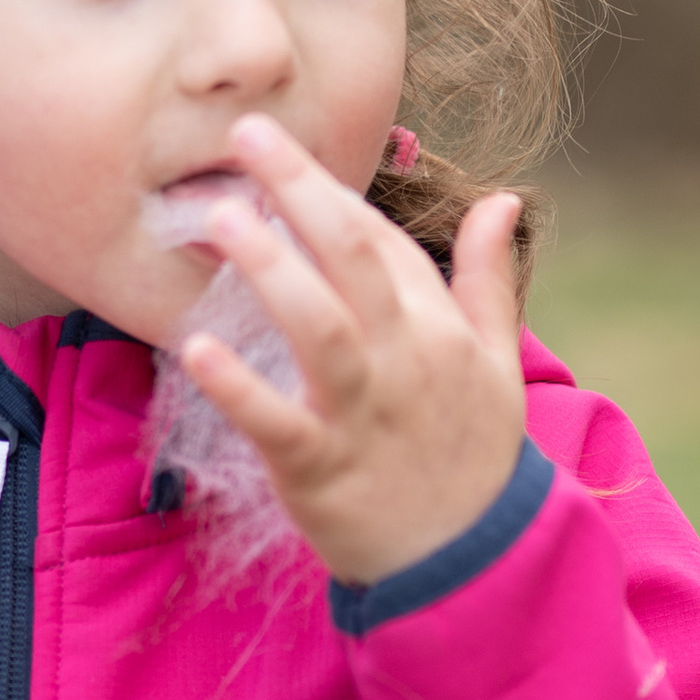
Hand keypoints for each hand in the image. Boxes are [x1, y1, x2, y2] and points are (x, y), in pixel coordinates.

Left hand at [179, 117, 526, 587]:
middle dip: (302, 191)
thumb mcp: (498, 363)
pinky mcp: (323, 470)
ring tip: (219, 217)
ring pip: (321, 327)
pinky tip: (198, 348)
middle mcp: (407, 359)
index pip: (381, 242)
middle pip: (355, 259)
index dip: (325, 190)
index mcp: (439, 329)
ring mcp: (365, 414)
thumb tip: (501, 198)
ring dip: (270, 269)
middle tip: (246, 136)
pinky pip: (278, 422)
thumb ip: (489, 278)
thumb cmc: (472, 457)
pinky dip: (239, 387)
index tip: (270, 146)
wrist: (471, 564)